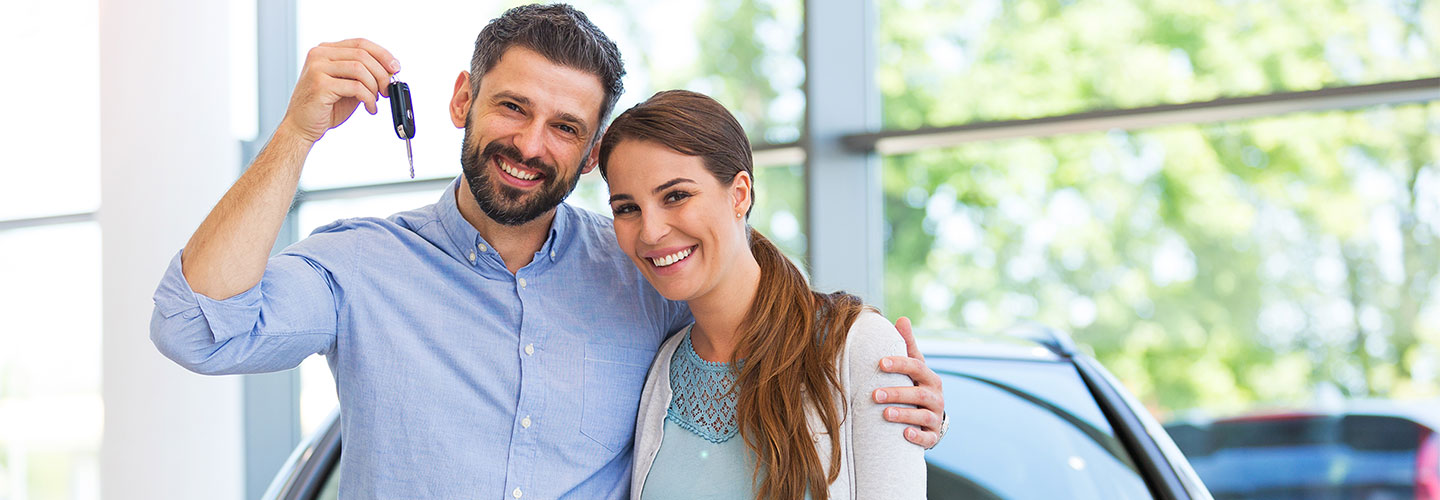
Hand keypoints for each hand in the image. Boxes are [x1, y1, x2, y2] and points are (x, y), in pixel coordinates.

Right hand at [278, 38, 400, 143]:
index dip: (382, 54)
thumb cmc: (325, 107)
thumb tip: (390, 71)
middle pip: (362, 54)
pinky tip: (370, 108)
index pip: (360, 43)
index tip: (395, 68)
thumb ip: (364, 74)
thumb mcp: (348, 85)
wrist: (301, 126)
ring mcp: (317, 68)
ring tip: (375, 100)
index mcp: (326, 50)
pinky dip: (369, 99)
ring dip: (375, 87)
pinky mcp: (320, 84)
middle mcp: (319, 54)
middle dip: (382, 73)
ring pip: (360, 69)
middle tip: (388, 89)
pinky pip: (356, 87)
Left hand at [874, 316, 945, 447]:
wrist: (931, 417)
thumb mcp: (914, 367)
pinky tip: (904, 434)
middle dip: (896, 393)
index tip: (880, 363)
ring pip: (922, 416)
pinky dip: (917, 436)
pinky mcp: (932, 435)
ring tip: (885, 414)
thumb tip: (902, 319)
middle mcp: (935, 397)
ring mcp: (935, 417)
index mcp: (930, 378)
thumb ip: (907, 346)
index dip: (900, 364)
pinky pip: (927, 438)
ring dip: (904, 414)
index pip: (917, 367)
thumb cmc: (917, 386)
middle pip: (918, 393)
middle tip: (874, 395)